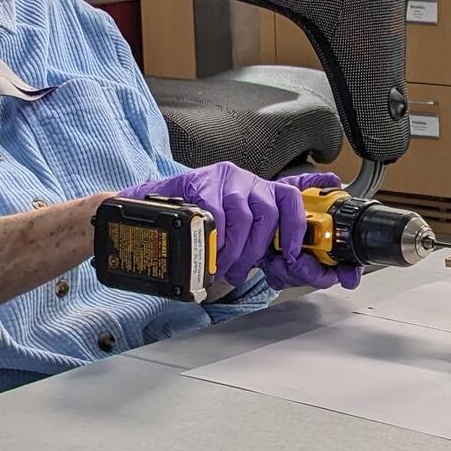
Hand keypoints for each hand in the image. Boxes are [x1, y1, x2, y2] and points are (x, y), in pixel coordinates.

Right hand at [130, 166, 358, 294]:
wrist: (156, 205)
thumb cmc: (199, 218)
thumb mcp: (232, 228)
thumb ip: (252, 241)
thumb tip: (271, 269)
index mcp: (260, 190)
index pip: (290, 200)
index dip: (294, 228)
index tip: (290, 254)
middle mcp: (247, 180)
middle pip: (267, 214)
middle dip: (254, 251)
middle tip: (238, 272)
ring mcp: (226, 178)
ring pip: (243, 216)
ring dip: (234, 249)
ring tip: (221, 265)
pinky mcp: (204, 181)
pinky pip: (217, 213)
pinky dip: (216, 237)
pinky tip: (209, 248)